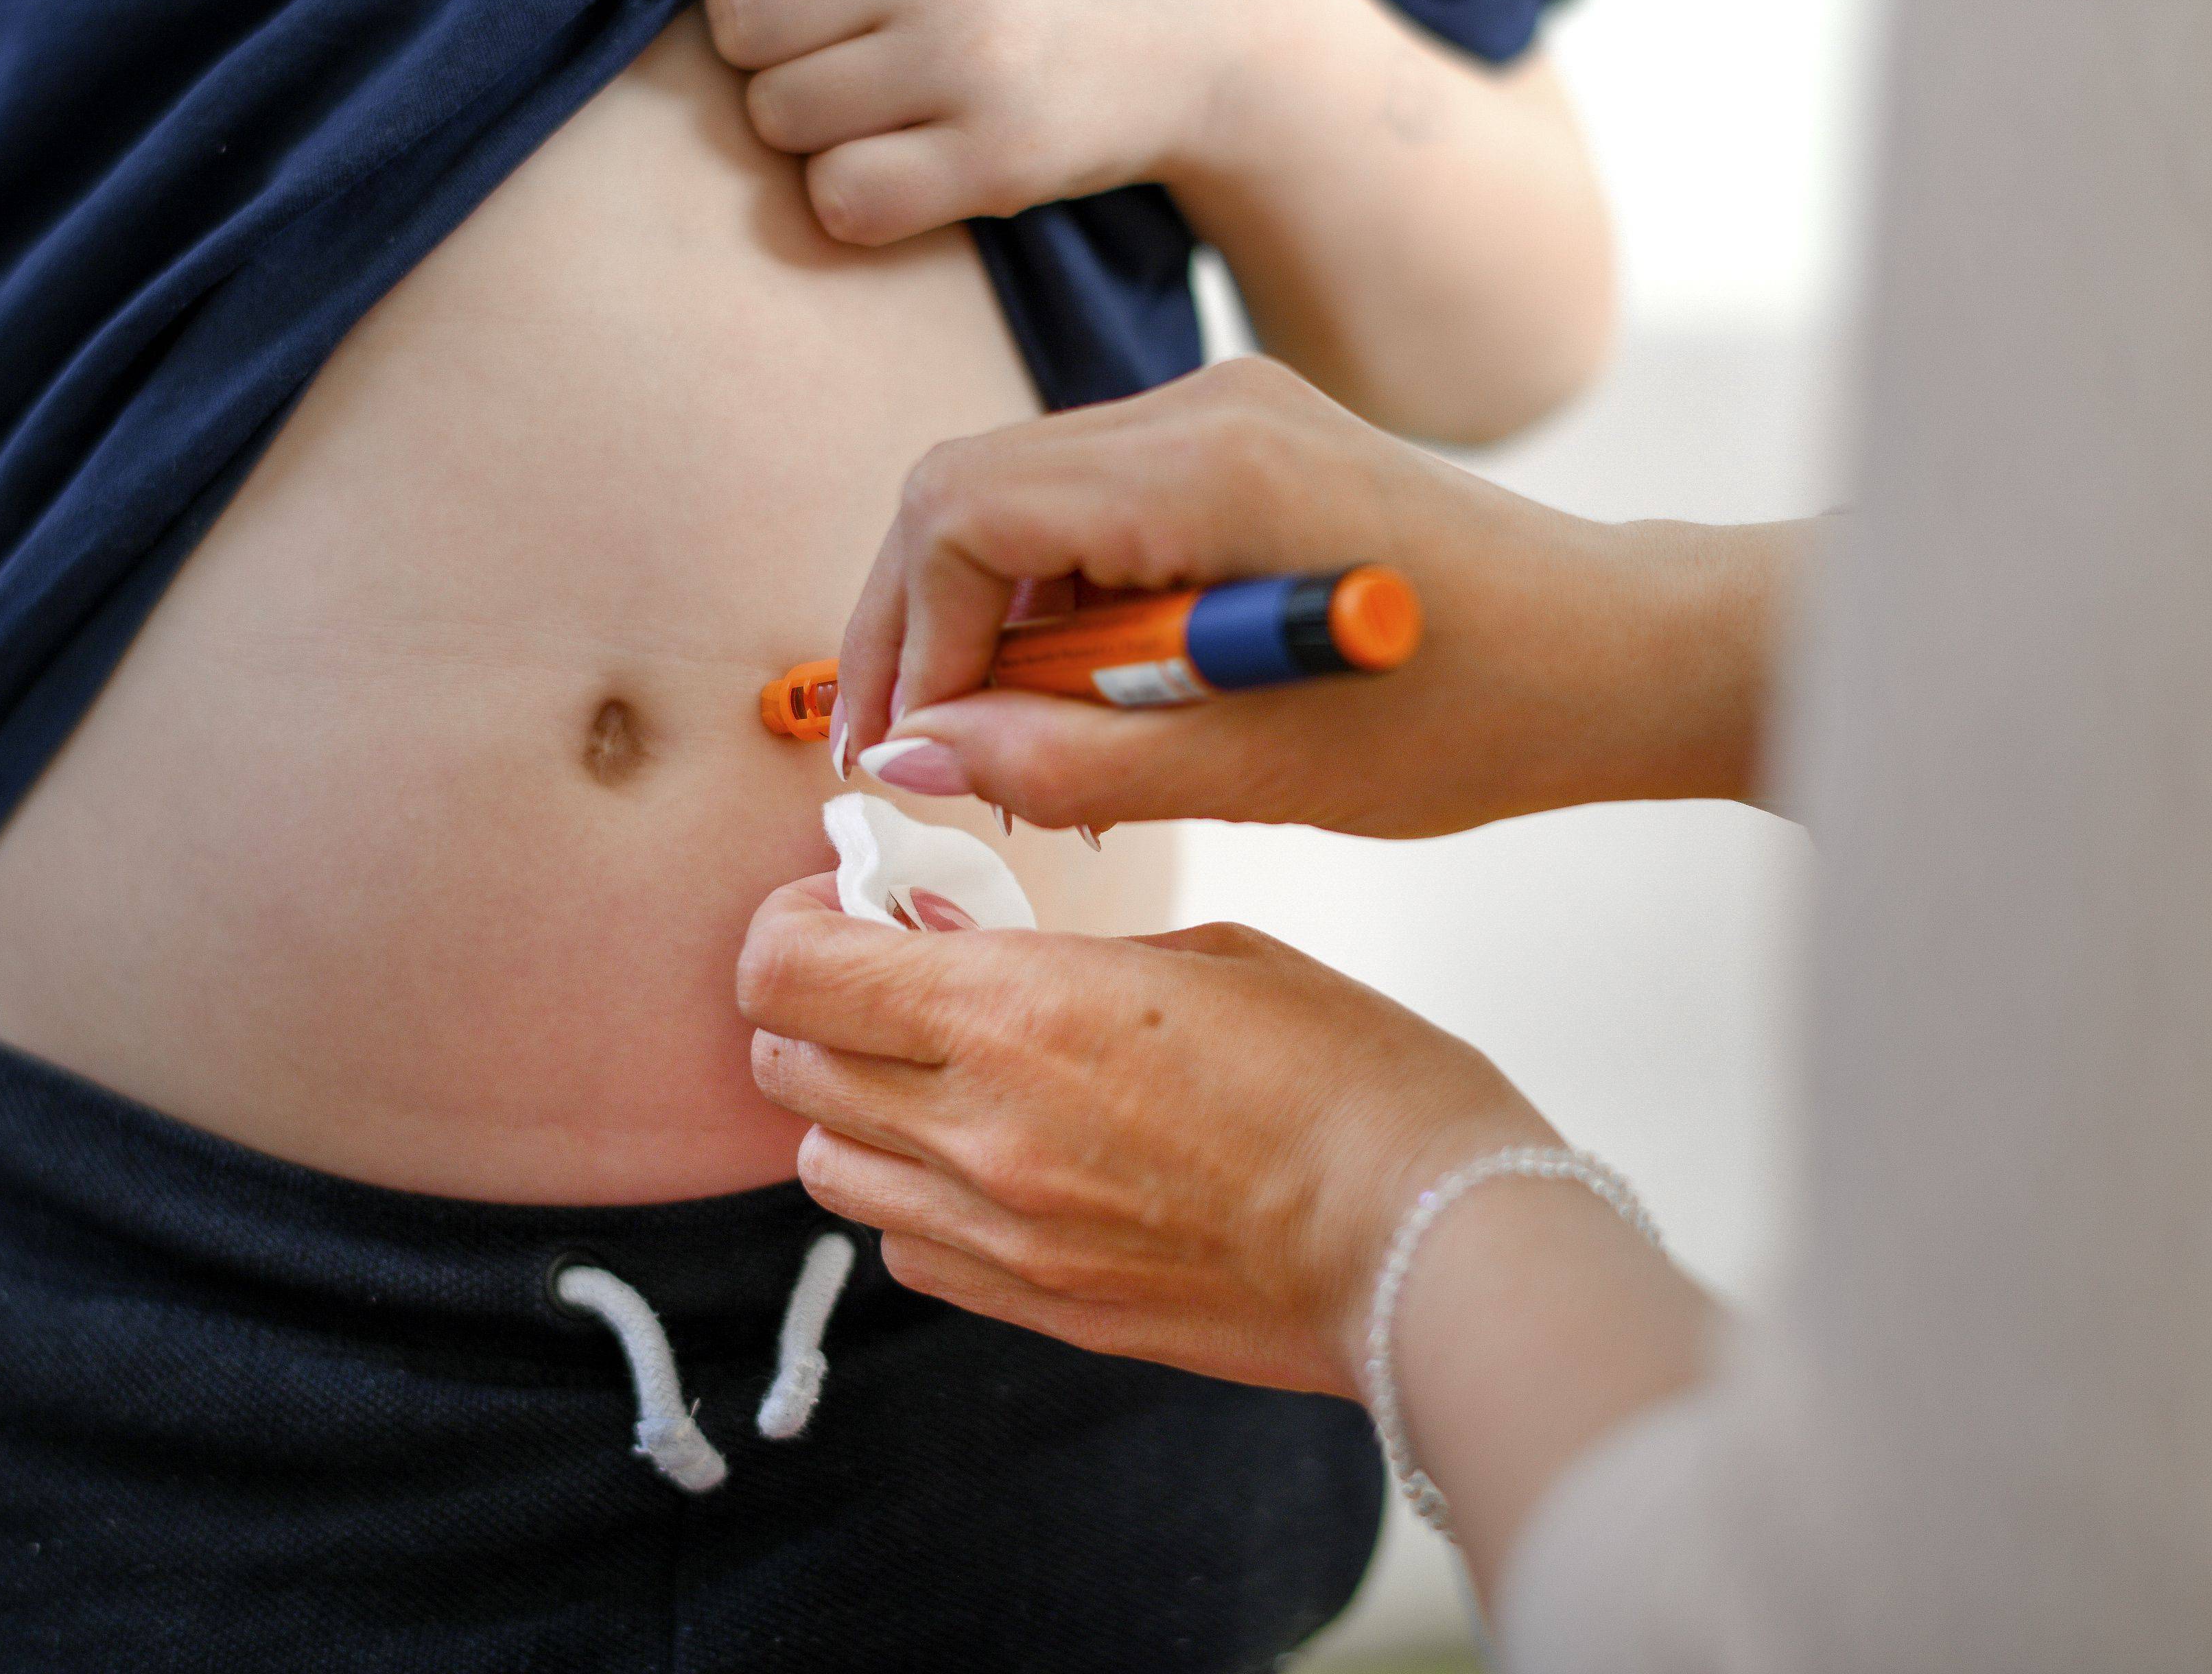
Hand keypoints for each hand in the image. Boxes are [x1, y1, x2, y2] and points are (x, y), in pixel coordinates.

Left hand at [686, 0, 1318, 244]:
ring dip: (811, 124)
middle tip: (840, 44)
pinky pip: (842, 201)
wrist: (1220, 23)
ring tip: (882, 100)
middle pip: (737, 19)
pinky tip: (907, 163)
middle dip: (768, 42)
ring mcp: (973, 57)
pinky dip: (857, 196)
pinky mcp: (1000, 161)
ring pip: (777, 117)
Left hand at [737, 875, 1553, 1394]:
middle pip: (785, 1065)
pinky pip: (904, 1247)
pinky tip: (985, 1159)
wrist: (1426, 1244)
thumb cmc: (1350, 1078)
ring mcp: (1000, 1234)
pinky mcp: (1038, 1308)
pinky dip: (910, 1196)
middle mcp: (977, 1127)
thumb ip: (1060, 954)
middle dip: (814, 1002)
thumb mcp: (1207, 955)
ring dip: (851, 1106)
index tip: (846, 902)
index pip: (788, 970)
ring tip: (935, 1071)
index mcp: (1015, 1011)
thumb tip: (965, 950)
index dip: (793, 920)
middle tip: (886, 973)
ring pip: (824, 1168)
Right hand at [835, 354, 1794, 835]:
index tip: (916, 755)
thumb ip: (1064, 762)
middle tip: (929, 756)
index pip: (961, 512)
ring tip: (1032, 750)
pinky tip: (1102, 700)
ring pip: (1021, 497)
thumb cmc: (1472, 715)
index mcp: (1208, 468)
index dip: (912, 641)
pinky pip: (1092, 507)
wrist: (1616, 650)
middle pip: (968, 488)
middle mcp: (1203, 407)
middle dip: (926, 626)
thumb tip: (913, 757)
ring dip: (996, 622)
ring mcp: (1224, 411)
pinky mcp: (1244, 441)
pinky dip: (1064, 603)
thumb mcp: (1255, 772)